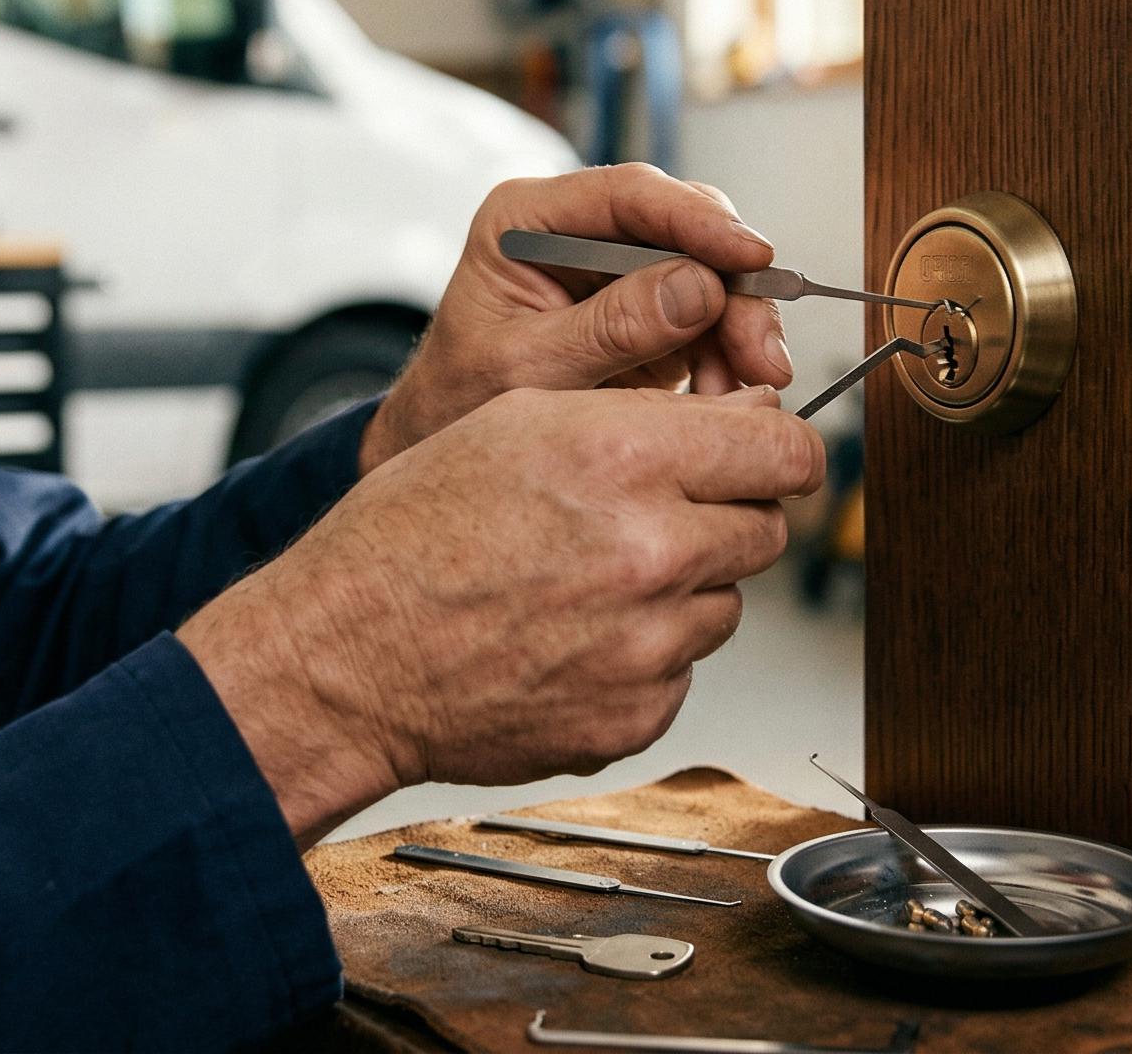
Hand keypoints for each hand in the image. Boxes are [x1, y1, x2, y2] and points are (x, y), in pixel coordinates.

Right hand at [180, 384, 825, 844]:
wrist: (347, 657)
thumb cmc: (411, 534)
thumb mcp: (518, 421)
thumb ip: (646, 416)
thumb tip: (748, 419)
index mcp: (625, 459)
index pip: (784, 449)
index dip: (779, 449)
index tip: (765, 455)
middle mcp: (651, 551)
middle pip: (766, 529)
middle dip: (725, 517)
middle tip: (654, 518)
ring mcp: (649, 644)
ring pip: (724, 604)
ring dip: (681, 590)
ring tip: (587, 582)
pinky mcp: (637, 714)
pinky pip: (681, 673)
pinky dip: (643, 657)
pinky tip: (571, 638)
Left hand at [360, 165, 795, 472]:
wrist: (447, 445)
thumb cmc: (460, 401)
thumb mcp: (525, 370)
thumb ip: (608, 329)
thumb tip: (698, 287)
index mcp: (527, 218)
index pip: (628, 194)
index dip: (698, 220)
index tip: (750, 255)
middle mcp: (580, 232)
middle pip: (683, 230)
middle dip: (736, 288)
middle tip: (761, 353)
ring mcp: (619, 271)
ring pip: (712, 274)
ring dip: (742, 331)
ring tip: (749, 390)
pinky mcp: (649, 312)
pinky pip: (712, 321)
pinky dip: (731, 359)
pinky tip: (730, 399)